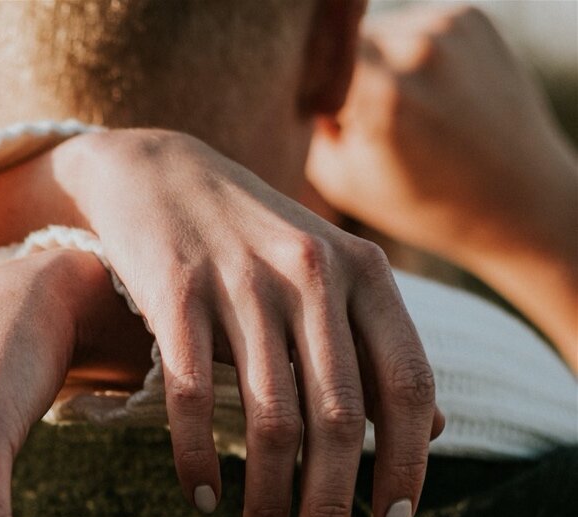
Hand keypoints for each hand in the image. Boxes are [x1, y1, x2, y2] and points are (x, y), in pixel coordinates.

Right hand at [49, 129, 442, 516]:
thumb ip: (372, 342)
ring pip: (271, 418)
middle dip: (329, 506)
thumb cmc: (244, 235)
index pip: (408, 385)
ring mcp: (243, 282)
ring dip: (269, 499)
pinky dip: (199, 459)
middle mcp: (312, 274)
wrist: (151, 169)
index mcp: (363, 271)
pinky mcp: (176, 293)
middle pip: (339, 419)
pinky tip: (200, 498)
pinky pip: (195, 397)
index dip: (406, 464)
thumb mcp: (324, 271)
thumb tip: (431, 430)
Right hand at [305, 4, 577, 366]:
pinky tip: (428, 98)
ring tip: (399, 113)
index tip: (304, 114)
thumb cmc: (422, 204)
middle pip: (344, 42)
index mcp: (381, 98)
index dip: (303, 83)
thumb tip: (290, 86)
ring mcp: (451, 28)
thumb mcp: (342, 180)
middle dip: (341, 75)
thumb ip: (311, 126)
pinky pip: (415, 26)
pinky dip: (411, 56)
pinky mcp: (474, 17)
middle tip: (353, 120)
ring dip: (375, 63)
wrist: (520, 198)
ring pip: (379, 32)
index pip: (309, 57)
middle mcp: (418, 50)